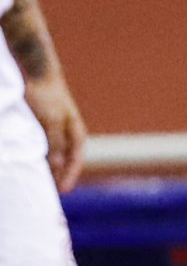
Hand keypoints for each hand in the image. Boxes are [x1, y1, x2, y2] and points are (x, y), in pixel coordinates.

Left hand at [24, 71, 87, 191]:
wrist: (38, 73)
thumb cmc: (48, 96)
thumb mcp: (52, 121)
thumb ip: (55, 144)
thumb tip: (57, 166)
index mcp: (76, 133)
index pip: (76, 160)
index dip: (70, 176)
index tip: (63, 191)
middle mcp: (68, 134)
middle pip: (66, 161)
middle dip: (59, 176)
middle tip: (49, 193)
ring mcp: (57, 131)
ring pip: (54, 155)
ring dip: (49, 168)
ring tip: (39, 181)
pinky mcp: (45, 127)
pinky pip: (44, 148)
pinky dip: (40, 157)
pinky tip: (31, 163)